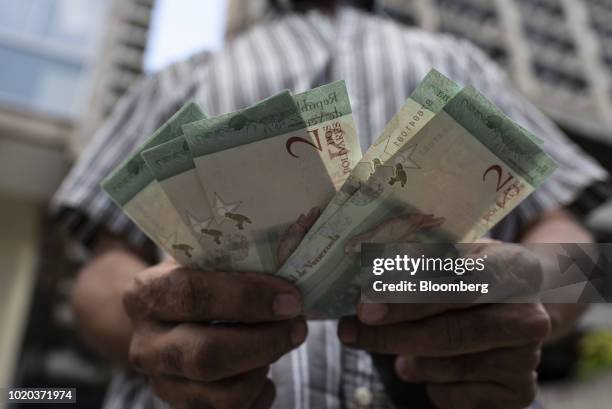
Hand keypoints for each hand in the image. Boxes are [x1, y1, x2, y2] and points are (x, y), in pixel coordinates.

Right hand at [123, 261, 306, 408]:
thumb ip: (235, 263)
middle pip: (207, 355)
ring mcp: (163, 383)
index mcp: (147, 295)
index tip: (290, 299)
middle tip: (298, 326)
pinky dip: (260, 393)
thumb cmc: (199, 284)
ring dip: (264, 368)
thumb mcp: (205, 263)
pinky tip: (264, 371)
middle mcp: (147, 344)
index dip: (246, 298)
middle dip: (265, 342)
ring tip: (280, 343)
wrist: (165, 321)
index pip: (193, 295)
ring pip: (224, 395)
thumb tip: (291, 268)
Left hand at [338, 243, 551, 408]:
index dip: (407, 299)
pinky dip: (431, 383)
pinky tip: (434, 366)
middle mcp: (528, 316)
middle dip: (390, 335)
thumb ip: (418, 264)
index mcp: (512, 270)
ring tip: (402, 352)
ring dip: (409, 360)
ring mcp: (527, 359)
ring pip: (447, 367)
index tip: (364, 308)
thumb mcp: (455, 257)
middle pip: (448, 334)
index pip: (455, 286)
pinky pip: (454, 395)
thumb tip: (368, 282)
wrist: (520, 312)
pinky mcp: (519, 393)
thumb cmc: (475, 278)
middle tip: (349, 332)